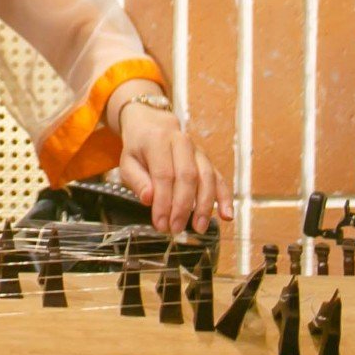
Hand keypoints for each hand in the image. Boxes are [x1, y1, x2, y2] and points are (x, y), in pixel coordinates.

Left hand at [112, 87, 232, 234]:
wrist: (153, 125)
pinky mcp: (207, 161)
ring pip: (206, 177)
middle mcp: (182, 142)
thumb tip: (149, 199)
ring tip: (199, 228)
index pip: (164, 174)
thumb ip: (137, 180)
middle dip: (183, 206)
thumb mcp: (127, 162)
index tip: (160, 224)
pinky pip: (219, 178)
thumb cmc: (139, 148)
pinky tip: (226, 216)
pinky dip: (224, 198)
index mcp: (158, 140)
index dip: (164, 201)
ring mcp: (198, 151)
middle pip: (188, 176)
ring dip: (205, 205)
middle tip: (176, 229)